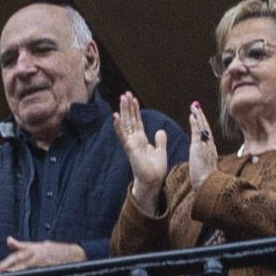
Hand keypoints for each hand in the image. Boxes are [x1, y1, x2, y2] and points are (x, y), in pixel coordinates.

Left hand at [0, 238, 85, 273]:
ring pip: (29, 273)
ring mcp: (44, 268)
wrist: (76, 256)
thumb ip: (21, 245)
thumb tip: (8, 240)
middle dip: (9, 269)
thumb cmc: (55, 250)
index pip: (17, 256)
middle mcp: (38, 258)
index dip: (6, 262)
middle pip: (21, 264)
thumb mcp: (38, 245)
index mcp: (35, 250)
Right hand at [115, 92, 168, 211]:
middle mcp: (134, 140)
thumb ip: (160, 141)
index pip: (137, 121)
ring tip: (122, 98)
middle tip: (125, 93)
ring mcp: (130, 144)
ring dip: (124, 110)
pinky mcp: (130, 149)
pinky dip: (118, 126)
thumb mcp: (160, 152)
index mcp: (141, 140)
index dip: (135, 110)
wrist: (152, 182)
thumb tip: (160, 131)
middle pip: (130, 119)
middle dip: (128, 106)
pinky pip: (122, 135)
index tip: (133, 98)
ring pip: (126, 124)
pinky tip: (115, 116)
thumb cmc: (155, 170)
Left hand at [187, 102, 218, 188]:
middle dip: (201, 116)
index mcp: (211, 151)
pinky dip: (195, 123)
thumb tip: (200, 162)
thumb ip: (203, 163)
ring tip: (194, 106)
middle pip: (206, 127)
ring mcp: (205, 146)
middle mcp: (210, 146)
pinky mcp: (199, 148)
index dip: (203, 124)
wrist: (207, 185)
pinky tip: (192, 115)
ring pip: (203, 127)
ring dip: (198, 116)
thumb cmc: (206, 180)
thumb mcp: (205, 168)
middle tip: (196, 106)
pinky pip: (198, 132)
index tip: (199, 116)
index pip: (207, 134)